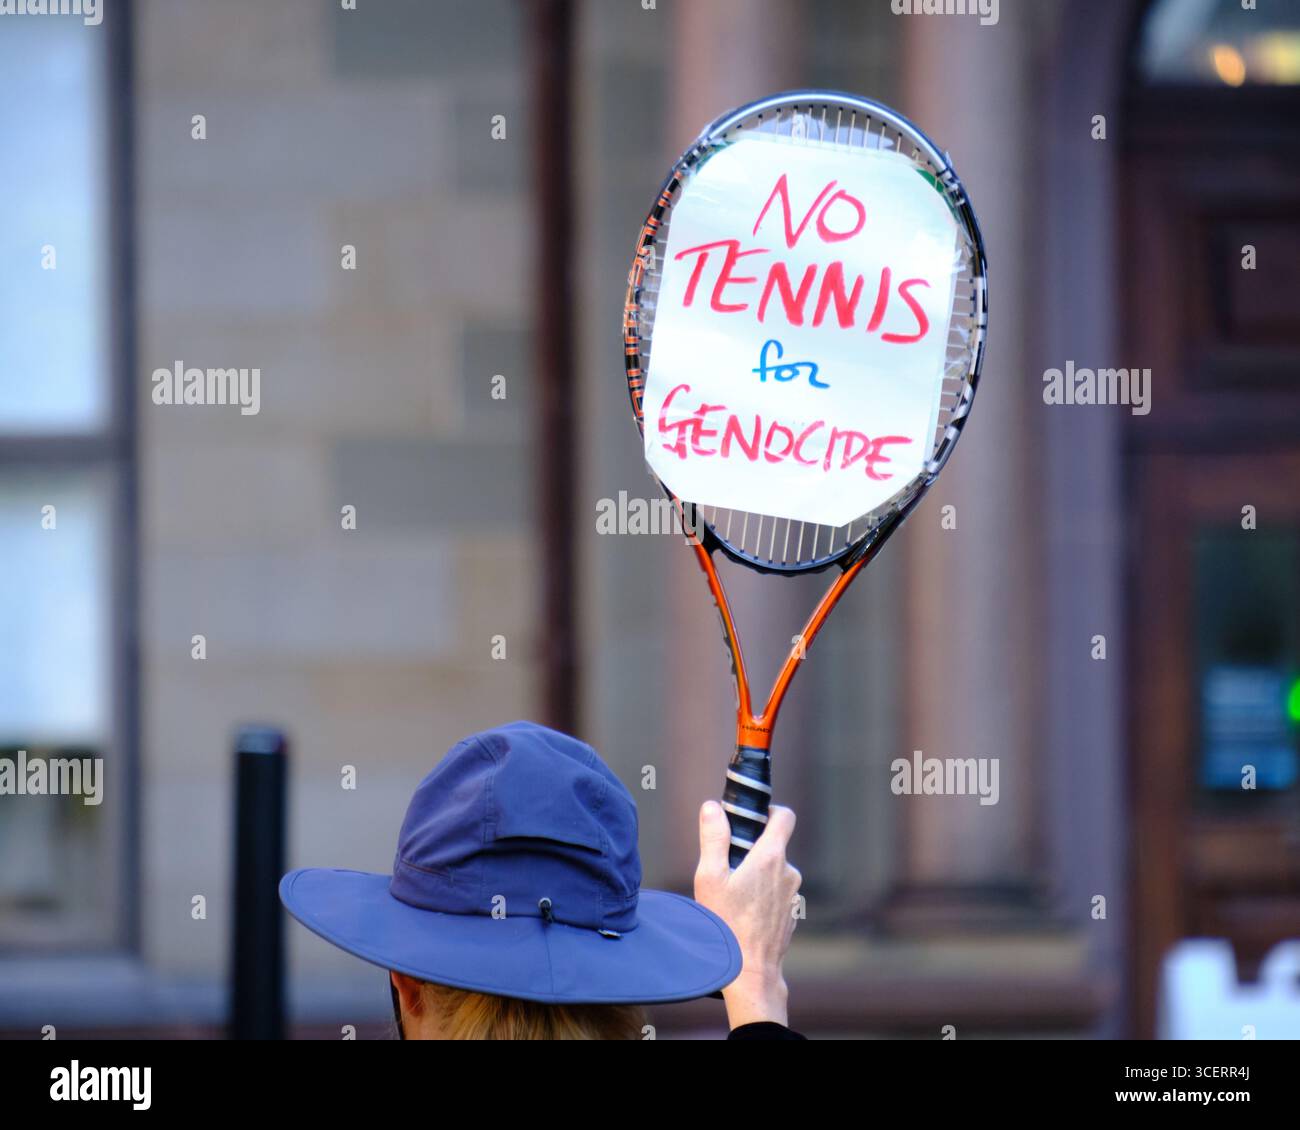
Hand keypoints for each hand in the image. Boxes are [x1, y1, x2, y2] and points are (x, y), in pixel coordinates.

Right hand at [694, 800, 800, 1028]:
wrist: (750, 971)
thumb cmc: (726, 924)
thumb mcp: (710, 877)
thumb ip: (713, 838)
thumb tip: (712, 807)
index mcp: (770, 857)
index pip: (784, 816)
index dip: (769, 811)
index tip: (751, 820)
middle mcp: (788, 872)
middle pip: (774, 846)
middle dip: (753, 851)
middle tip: (728, 869)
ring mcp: (793, 895)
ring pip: (774, 873)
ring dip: (758, 877)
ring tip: (734, 897)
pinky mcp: (792, 914)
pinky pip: (777, 894)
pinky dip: (764, 897)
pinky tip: (745, 914)